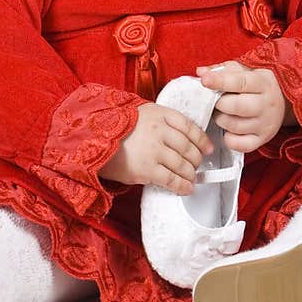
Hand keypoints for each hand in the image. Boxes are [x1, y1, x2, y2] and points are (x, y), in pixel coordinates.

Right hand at [99, 102, 214, 194]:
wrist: (94, 139)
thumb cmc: (117, 126)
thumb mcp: (142, 113)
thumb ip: (162, 120)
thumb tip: (181, 134)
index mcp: (160, 114)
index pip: (189, 126)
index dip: (202, 139)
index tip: (207, 148)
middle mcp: (161, 131)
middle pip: (189, 147)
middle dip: (196, 159)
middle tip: (197, 165)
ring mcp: (155, 151)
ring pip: (183, 164)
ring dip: (190, 174)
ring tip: (191, 178)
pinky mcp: (147, 170)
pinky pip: (172, 179)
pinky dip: (182, 185)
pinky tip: (186, 189)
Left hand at [196, 61, 293, 152]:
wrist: (283, 100)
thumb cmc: (256, 83)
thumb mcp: (243, 71)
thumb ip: (221, 70)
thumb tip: (200, 72)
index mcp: (262, 83)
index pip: (239, 82)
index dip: (220, 81)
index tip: (204, 80)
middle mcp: (266, 104)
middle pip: (236, 106)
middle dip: (218, 103)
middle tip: (216, 101)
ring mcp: (265, 124)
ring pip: (234, 126)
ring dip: (221, 119)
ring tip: (222, 112)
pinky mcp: (263, 139)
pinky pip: (240, 145)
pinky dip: (229, 138)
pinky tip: (229, 129)